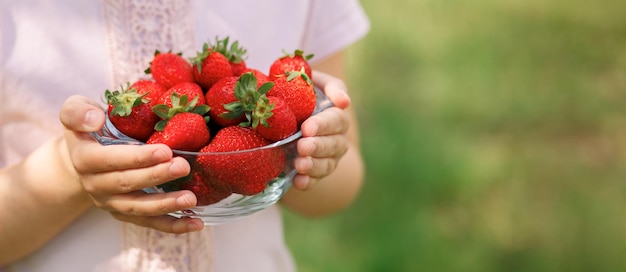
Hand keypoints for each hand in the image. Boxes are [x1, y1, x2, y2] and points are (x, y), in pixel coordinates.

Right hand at [59, 95, 203, 232]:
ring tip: (191, 199)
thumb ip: (78, 111)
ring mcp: (110, 202)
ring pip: (139, 208)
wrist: (85, 154)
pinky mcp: (125, 213)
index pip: (111, 160)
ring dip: (166, 205)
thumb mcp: (75, 110)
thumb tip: (95, 119)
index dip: (138, 157)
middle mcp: (95, 184)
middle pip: (127, 184)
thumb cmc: (89, 128)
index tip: (165, 151)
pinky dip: (172, 225)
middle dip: (157, 176)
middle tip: (183, 167)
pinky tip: (195, 224)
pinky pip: (149, 222)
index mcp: (85, 158)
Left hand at [292, 71, 351, 189]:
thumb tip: (344, 101)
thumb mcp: (313, 82)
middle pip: (333, 144)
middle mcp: (337, 138)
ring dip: (314, 166)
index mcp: (337, 115)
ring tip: (300, 165)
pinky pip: (316, 180)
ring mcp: (329, 157)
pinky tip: (298, 181)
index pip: (336, 120)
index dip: (323, 125)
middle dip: (318, 146)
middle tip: (302, 146)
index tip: (307, 128)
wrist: (288, 115)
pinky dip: (308, 182)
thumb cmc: (302, 93)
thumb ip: (329, 86)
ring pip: (327, 164)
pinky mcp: (316, 172)